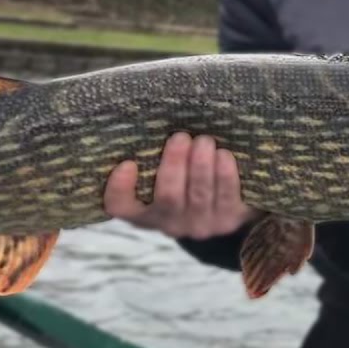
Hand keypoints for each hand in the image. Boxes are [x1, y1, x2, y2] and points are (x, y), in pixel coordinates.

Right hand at [104, 132, 263, 239]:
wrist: (225, 210)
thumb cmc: (185, 181)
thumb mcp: (163, 177)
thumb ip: (153, 160)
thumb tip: (151, 123)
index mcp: (145, 212)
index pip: (120, 207)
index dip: (119, 189)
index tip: (127, 164)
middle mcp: (170, 223)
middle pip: (168, 197)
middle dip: (174, 164)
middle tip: (181, 138)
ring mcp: (200, 224)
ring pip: (199, 195)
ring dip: (201, 164)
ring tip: (204, 141)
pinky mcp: (229, 220)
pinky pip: (226, 196)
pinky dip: (224, 174)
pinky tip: (223, 155)